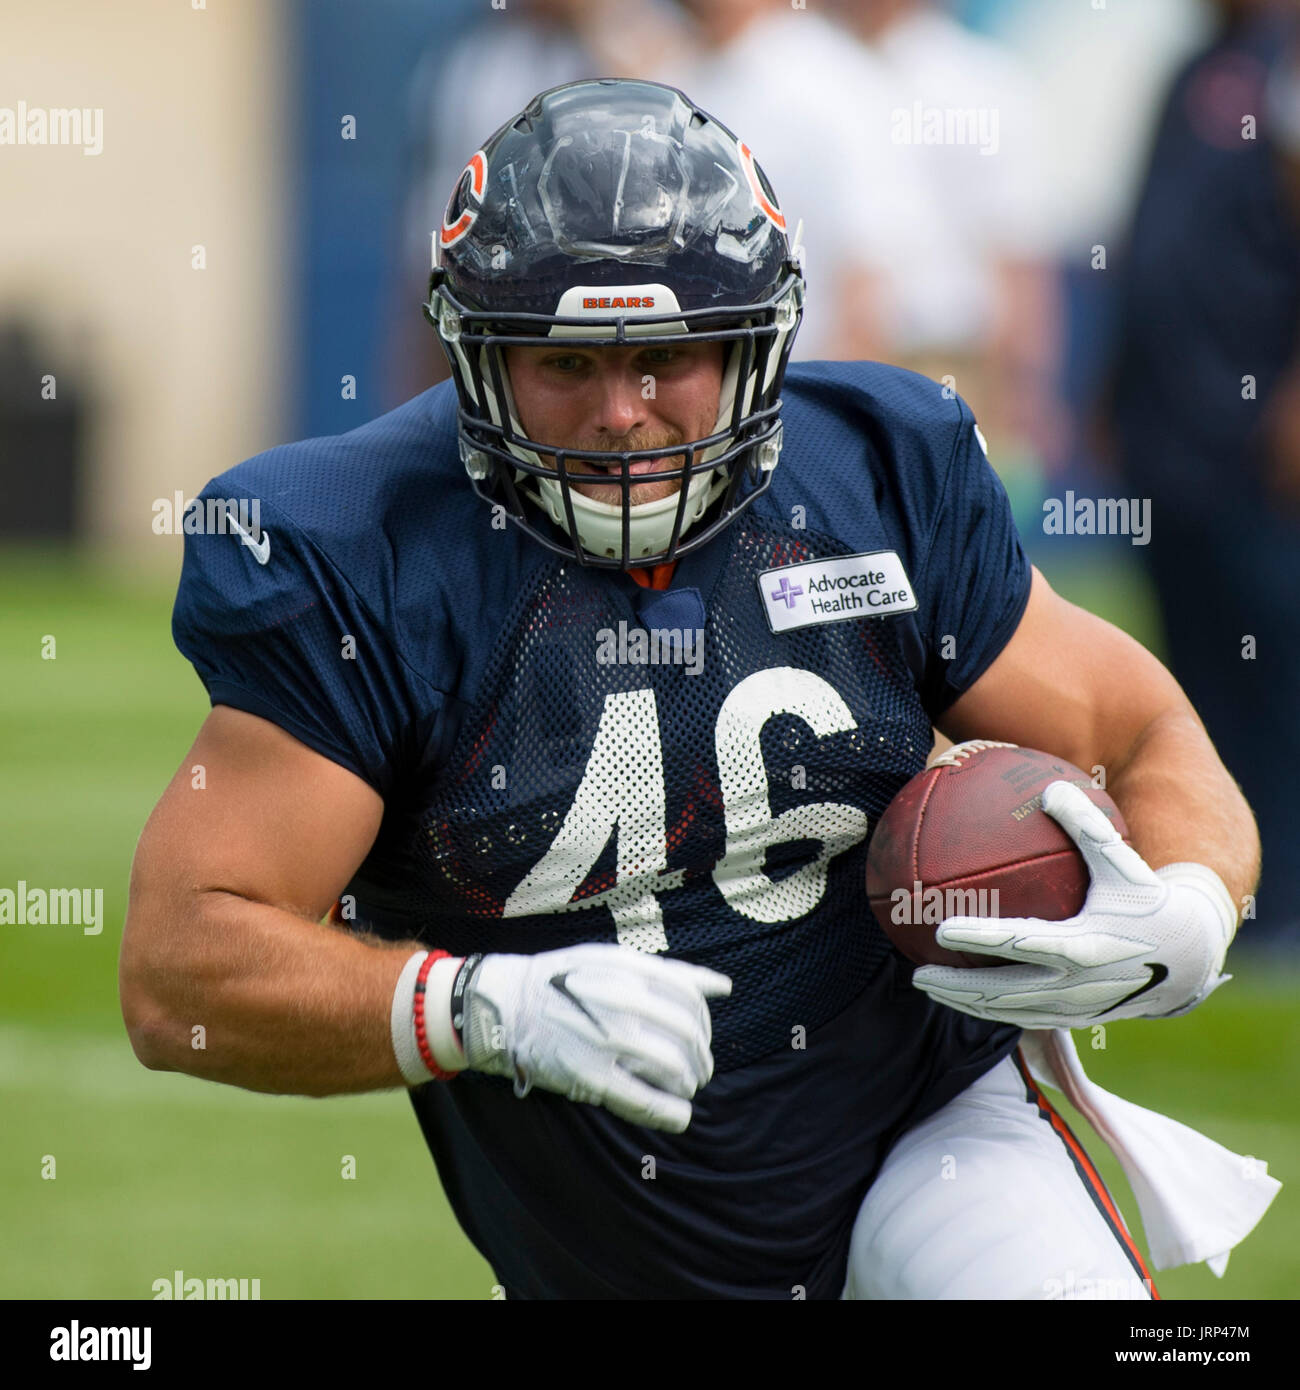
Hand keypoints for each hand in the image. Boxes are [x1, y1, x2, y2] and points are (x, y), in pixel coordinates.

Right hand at [460, 943, 731, 1131]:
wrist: (505, 1004)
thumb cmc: (563, 979)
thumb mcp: (613, 959)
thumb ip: (669, 972)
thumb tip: (723, 986)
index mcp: (630, 970)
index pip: (691, 999)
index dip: (704, 1024)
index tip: (699, 1038)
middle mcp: (622, 1002)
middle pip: (688, 1036)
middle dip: (701, 1059)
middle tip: (697, 1070)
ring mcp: (607, 1040)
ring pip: (674, 1069)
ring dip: (688, 1084)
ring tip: (684, 1088)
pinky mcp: (590, 1076)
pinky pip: (644, 1101)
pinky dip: (671, 1113)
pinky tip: (679, 1115)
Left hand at [911, 781, 1235, 1028]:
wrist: (1190, 956)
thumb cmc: (1150, 899)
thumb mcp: (1123, 860)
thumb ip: (1086, 825)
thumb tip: (1049, 787)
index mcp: (1084, 945)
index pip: (1020, 943)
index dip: (979, 937)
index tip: (940, 929)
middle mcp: (1077, 985)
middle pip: (1004, 992)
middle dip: (957, 988)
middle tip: (917, 974)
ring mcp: (1076, 1008)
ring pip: (1010, 1012)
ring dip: (967, 1004)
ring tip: (930, 987)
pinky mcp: (1079, 1019)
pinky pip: (1026, 1018)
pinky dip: (992, 1009)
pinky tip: (964, 995)